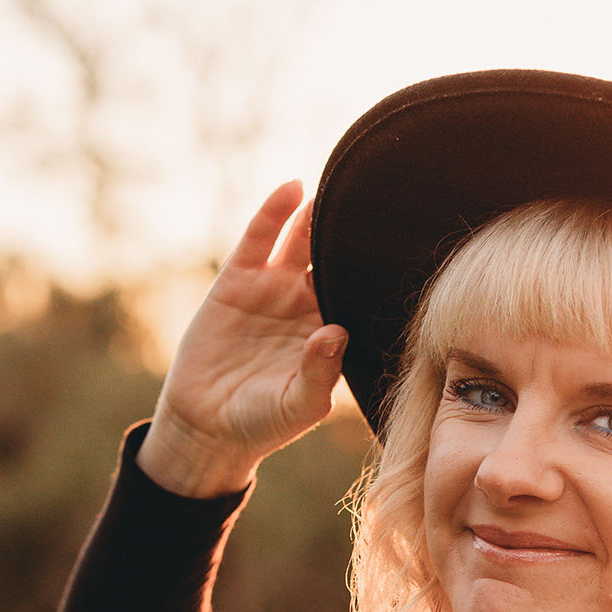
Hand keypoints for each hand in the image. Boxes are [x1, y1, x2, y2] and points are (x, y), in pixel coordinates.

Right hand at [138, 180, 353, 498]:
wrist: (206, 425)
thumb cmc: (262, 423)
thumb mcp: (298, 406)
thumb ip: (320, 373)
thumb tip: (335, 331)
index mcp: (331, 331)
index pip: (361, 292)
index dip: (379, 271)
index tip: (405, 247)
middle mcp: (306, 304)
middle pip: (336, 258)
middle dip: (355, 235)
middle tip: (381, 202)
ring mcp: (273, 289)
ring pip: (301, 241)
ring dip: (317, 216)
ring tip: (339, 186)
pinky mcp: (238, 280)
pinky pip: (259, 239)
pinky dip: (274, 213)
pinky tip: (292, 188)